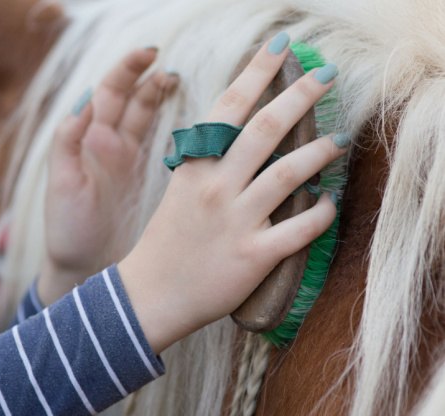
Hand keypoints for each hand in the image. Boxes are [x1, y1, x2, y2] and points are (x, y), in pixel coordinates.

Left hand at [40, 48, 178, 304]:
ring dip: (161, 97)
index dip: (126, 70)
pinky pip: (162, 145)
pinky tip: (191, 121)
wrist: (82, 266)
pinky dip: (174, 127)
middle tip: (171, 69)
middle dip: (148, 78)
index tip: (148, 55)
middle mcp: (110, 146)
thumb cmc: (68, 229)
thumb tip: (85, 100)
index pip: (108, 95)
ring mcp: (130, 161)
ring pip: (148, 118)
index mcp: (89, 142)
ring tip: (179, 82)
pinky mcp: (146, 180)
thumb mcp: (61, 185)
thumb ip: (68, 143)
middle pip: (132, 100)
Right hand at [119, 36, 346, 352]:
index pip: (227, 108)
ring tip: (339, 139)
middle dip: (300, 95)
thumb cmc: (166, 241)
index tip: (279, 47)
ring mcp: (235, 221)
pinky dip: (321, 213)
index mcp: (194, 167)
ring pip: (287, 174)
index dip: (256, 73)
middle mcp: (215, 187)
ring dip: (320, 152)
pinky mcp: (254, 255)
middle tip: (326, 74)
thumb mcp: (179, 191)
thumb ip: (208, 164)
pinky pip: (299, 229)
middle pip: (264, 129)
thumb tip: (242, 140)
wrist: (151, 293)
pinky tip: (329, 202)